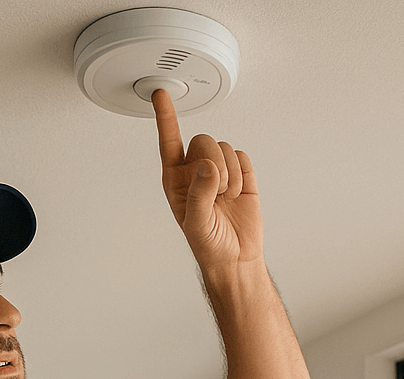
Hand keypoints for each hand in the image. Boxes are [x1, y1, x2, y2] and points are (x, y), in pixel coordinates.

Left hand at [152, 89, 263, 272]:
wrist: (236, 257)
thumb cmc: (210, 245)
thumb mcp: (196, 223)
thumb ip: (199, 193)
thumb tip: (208, 166)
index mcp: (177, 181)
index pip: (169, 143)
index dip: (166, 118)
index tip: (160, 95)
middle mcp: (196, 171)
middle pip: (203, 141)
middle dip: (214, 163)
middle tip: (218, 190)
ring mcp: (219, 171)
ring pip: (224, 148)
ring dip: (230, 174)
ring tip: (227, 198)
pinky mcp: (242, 174)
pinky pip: (242, 156)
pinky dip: (243, 175)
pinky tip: (238, 194)